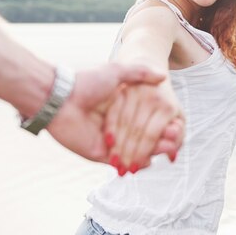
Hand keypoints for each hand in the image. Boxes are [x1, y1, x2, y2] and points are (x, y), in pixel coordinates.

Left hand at [45, 63, 181, 162]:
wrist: (59, 97)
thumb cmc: (86, 82)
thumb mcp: (116, 72)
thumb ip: (139, 73)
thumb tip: (163, 74)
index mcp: (120, 108)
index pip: (146, 120)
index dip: (162, 124)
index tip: (176, 125)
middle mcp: (115, 126)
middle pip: (143, 138)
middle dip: (160, 141)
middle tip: (175, 141)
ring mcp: (108, 141)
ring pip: (135, 151)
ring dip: (152, 152)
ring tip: (168, 150)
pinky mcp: (98, 153)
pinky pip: (121, 162)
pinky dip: (137, 162)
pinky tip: (150, 160)